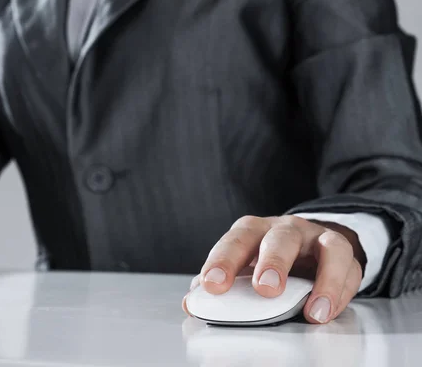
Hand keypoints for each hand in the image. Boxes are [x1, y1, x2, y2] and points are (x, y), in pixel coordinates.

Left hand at [183, 215, 365, 323]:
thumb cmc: (264, 258)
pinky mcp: (342, 250)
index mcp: (251, 231)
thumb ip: (220, 284)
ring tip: (310, 310)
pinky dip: (339, 290)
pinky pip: (348, 266)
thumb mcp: (241, 267)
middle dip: (272, 262)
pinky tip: (325, 311)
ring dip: (321, 279)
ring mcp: (315, 238)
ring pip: (325, 246)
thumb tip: (192, 301)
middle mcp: (283, 229)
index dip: (222, 261)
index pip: (235, 241)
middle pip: (278, 238)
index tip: (212, 285)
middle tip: (265, 289)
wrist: (305, 244)